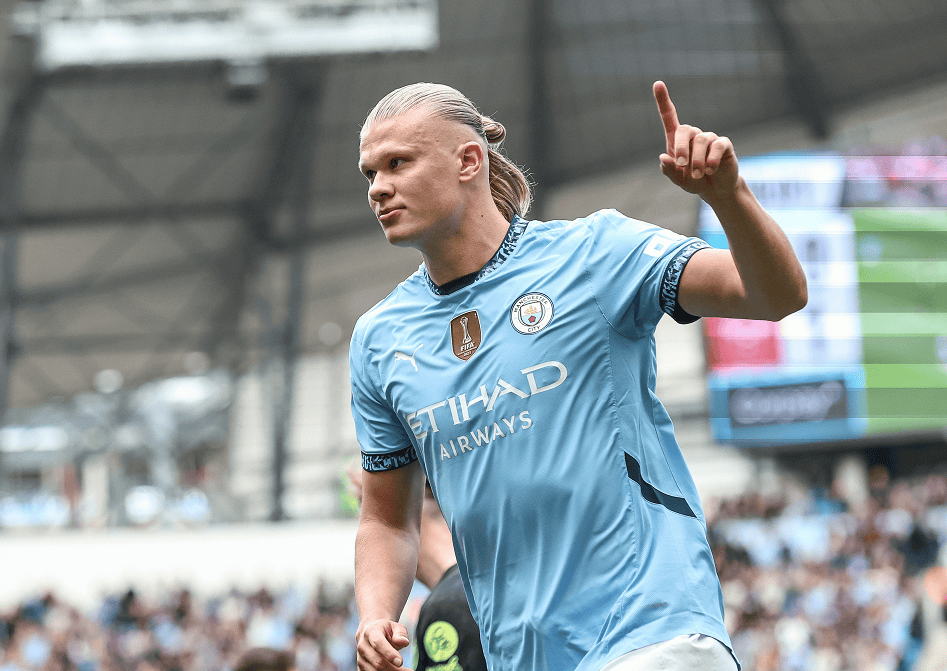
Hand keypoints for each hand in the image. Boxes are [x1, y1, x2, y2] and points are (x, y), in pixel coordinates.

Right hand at [356, 618, 410, 670]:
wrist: (369, 633)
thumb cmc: (386, 630)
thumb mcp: (395, 627)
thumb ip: (401, 633)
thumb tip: (404, 642)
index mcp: (371, 632)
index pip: (378, 644)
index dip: (389, 653)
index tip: (400, 662)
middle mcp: (363, 646)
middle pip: (378, 662)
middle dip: (394, 669)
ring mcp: (360, 658)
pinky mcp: (361, 668)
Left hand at [653, 80, 739, 197]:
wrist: (715, 189)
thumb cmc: (693, 181)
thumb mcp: (678, 179)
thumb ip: (669, 170)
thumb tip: (663, 157)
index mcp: (678, 140)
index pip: (669, 116)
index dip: (663, 100)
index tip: (657, 84)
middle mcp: (694, 135)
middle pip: (685, 129)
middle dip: (680, 148)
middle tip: (681, 165)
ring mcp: (710, 138)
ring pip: (701, 141)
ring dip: (697, 161)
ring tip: (698, 175)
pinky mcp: (724, 145)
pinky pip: (717, 146)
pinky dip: (711, 160)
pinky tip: (710, 170)